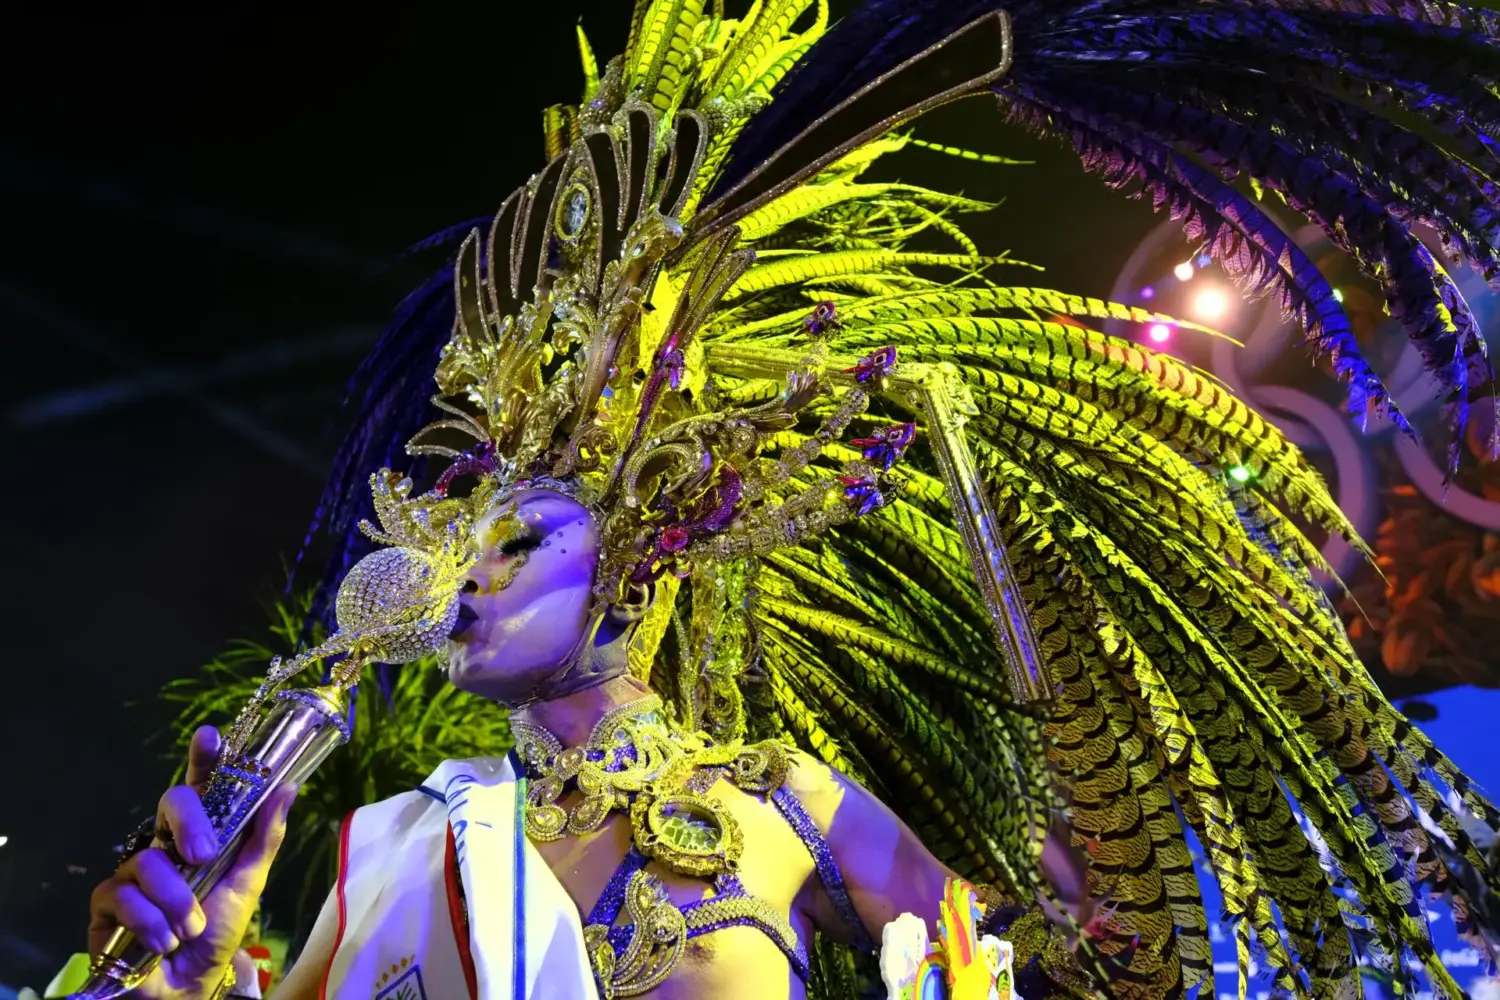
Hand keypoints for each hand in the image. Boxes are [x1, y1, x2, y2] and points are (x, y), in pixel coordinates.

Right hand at [87, 726, 297, 999]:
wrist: (190, 985)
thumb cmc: (218, 933)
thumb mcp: (248, 884)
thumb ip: (264, 838)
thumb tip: (289, 788)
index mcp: (201, 836)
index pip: (201, 788)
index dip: (203, 760)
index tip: (209, 736)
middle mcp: (165, 846)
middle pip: (170, 804)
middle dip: (189, 824)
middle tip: (205, 854)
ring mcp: (133, 874)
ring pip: (147, 860)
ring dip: (174, 899)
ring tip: (187, 928)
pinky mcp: (106, 906)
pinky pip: (120, 896)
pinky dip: (148, 920)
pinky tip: (163, 941)